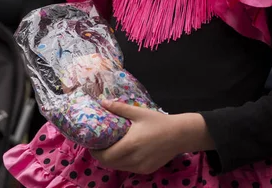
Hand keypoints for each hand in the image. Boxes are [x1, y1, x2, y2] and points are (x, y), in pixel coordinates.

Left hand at [90, 100, 214, 173]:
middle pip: (109, 164)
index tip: (92, 143)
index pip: (105, 156)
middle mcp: (133, 159)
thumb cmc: (158, 122)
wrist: (179, 134)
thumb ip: (119, 108)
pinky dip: (122, 162)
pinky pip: (129, 168)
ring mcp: (140, 167)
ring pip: (118, 167)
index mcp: (130, 145)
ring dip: (111, 160)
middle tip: (98, 145)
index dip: (95, 152)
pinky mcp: (146, 170)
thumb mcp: (139, 113)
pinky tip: (124, 152)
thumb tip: (103, 102)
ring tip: (110, 148)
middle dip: (101, 156)